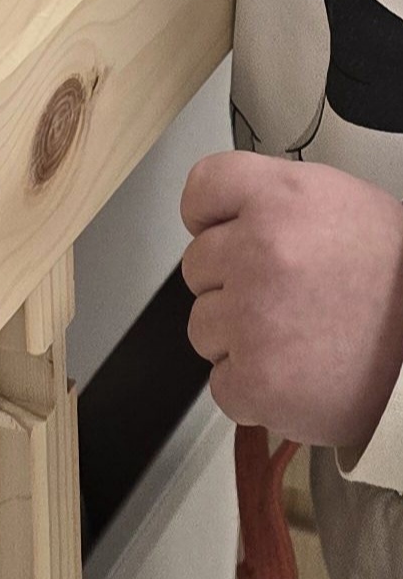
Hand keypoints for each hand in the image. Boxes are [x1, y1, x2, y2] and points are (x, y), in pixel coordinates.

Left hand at [181, 151, 402, 453]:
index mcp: (280, 197)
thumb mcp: (334, 200)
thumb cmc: (392, 276)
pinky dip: (253, 389)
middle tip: (290, 295)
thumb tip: (217, 222)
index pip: (201, 188)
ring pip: (202, 327)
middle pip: (196, 265)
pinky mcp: (259, 381)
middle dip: (234, 283)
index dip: (211, 216)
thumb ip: (266, 200)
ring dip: (240, 338)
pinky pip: (222, 384)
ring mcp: (254, 319)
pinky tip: (298, 374)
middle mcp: (260, 251)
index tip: (229, 233)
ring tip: (299, 337)